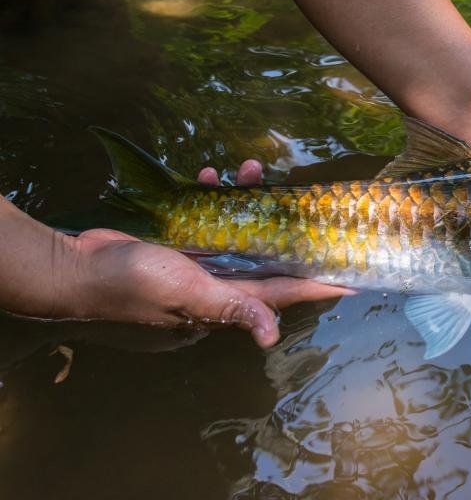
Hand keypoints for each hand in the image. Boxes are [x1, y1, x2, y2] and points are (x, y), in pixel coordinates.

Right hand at [66, 160, 351, 348]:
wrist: (81, 267)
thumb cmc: (137, 285)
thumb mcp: (190, 295)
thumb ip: (233, 308)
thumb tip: (270, 337)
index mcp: (231, 299)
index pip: (288, 292)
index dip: (320, 284)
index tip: (355, 277)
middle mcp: (223, 282)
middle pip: (269, 253)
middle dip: (286, 224)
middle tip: (301, 195)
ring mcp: (202, 262)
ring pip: (240, 228)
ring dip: (246, 198)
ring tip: (246, 168)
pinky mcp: (181, 243)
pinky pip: (207, 216)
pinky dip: (210, 196)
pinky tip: (206, 175)